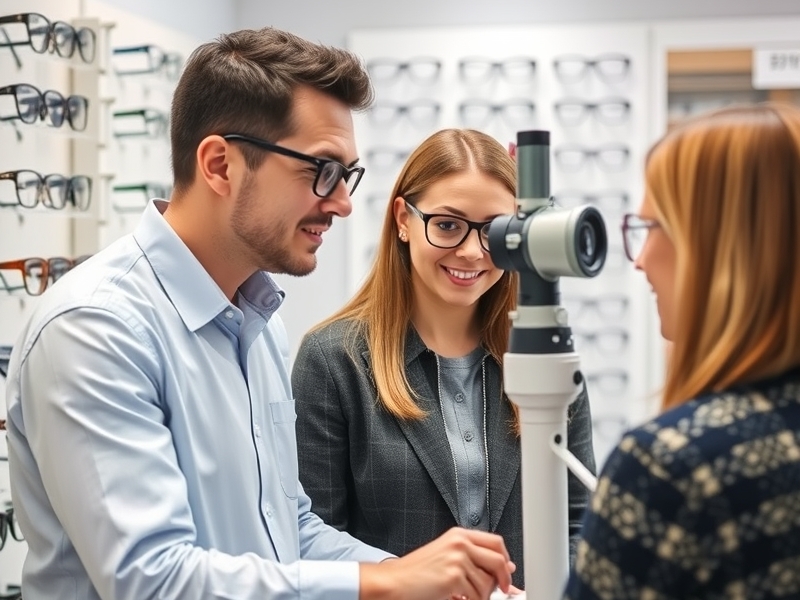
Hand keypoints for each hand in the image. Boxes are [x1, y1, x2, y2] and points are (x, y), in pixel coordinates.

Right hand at [359, 527, 514, 599]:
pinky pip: (476, 595)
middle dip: (500, 580)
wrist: (395, 582)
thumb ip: (474, 557)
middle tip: (498, 590)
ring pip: (488, 583)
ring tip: (462, 593)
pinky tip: (455, 596)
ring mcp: (457, 559)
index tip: (507, 573)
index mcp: (458, 535)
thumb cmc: (416, 572)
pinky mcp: (454, 576)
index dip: (505, 560)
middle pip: (498, 561)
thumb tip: (506, 567)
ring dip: (479, 594)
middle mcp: (460, 543)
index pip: (496, 542)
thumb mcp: (447, 556)